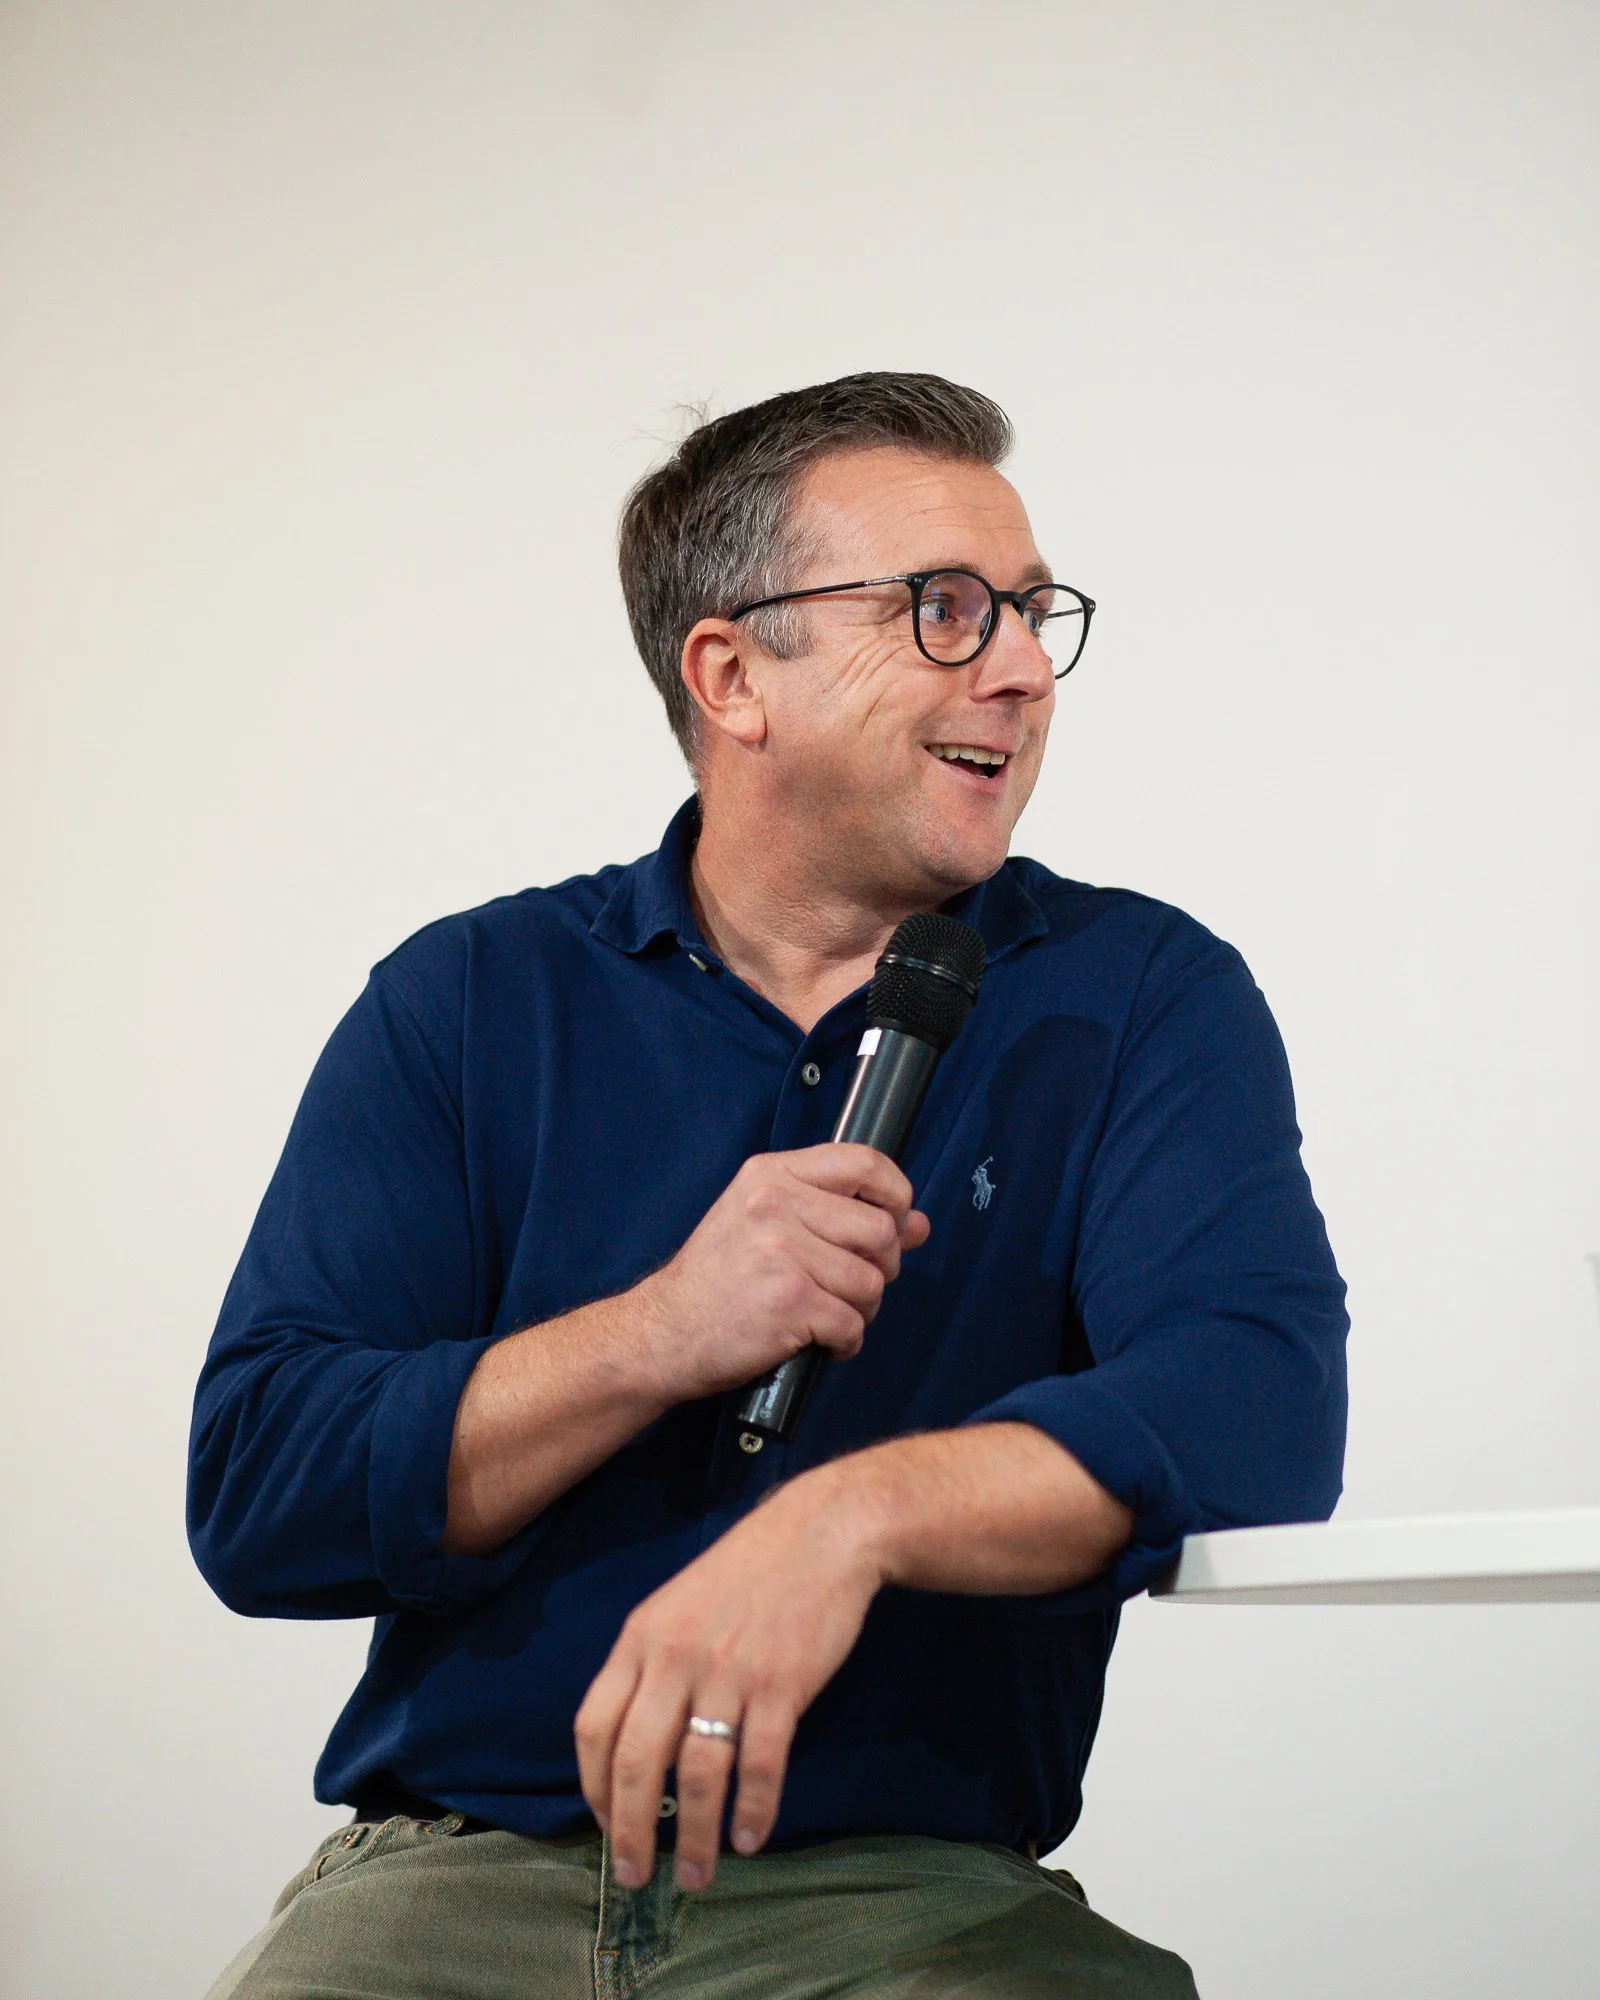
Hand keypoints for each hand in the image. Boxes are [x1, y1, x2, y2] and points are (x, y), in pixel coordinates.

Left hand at [573, 1466, 881, 1891]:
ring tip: (696, 1876)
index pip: (594, 1726)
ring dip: (693, 1835)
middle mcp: (676, 1656)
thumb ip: (652, 1663)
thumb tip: (632, 1743)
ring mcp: (729, 1672)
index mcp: (641, 1636)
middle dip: (629, 1830)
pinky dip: (753, 1810)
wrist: (821, 1532)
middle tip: (635, 1877)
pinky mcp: (781, 1685)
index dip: (593, 1786)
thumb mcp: (679, 1605)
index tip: (604, 1826)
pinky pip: (760, 1765)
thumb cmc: (748, 1571)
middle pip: (636, 1761)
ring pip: (698, 1773)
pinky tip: (751, 1838)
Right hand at [635, 1144, 928, 1403]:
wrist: (663, 1332)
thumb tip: (917, 1224)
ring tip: (828, 1314)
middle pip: (880, 1230)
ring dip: (861, 1310)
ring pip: (871, 1283)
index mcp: (772, 1175)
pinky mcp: (789, 1302)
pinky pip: (853, 1324)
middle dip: (881, 1267)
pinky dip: (845, 1342)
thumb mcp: (766, 1223)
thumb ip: (840, 1214)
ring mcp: (782, 1252)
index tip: (893, 1222)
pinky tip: (821, 1341)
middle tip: (851, 1284)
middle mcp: (776, 1204)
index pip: (866, 1162)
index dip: (896, 1196)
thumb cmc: (717, 1279)